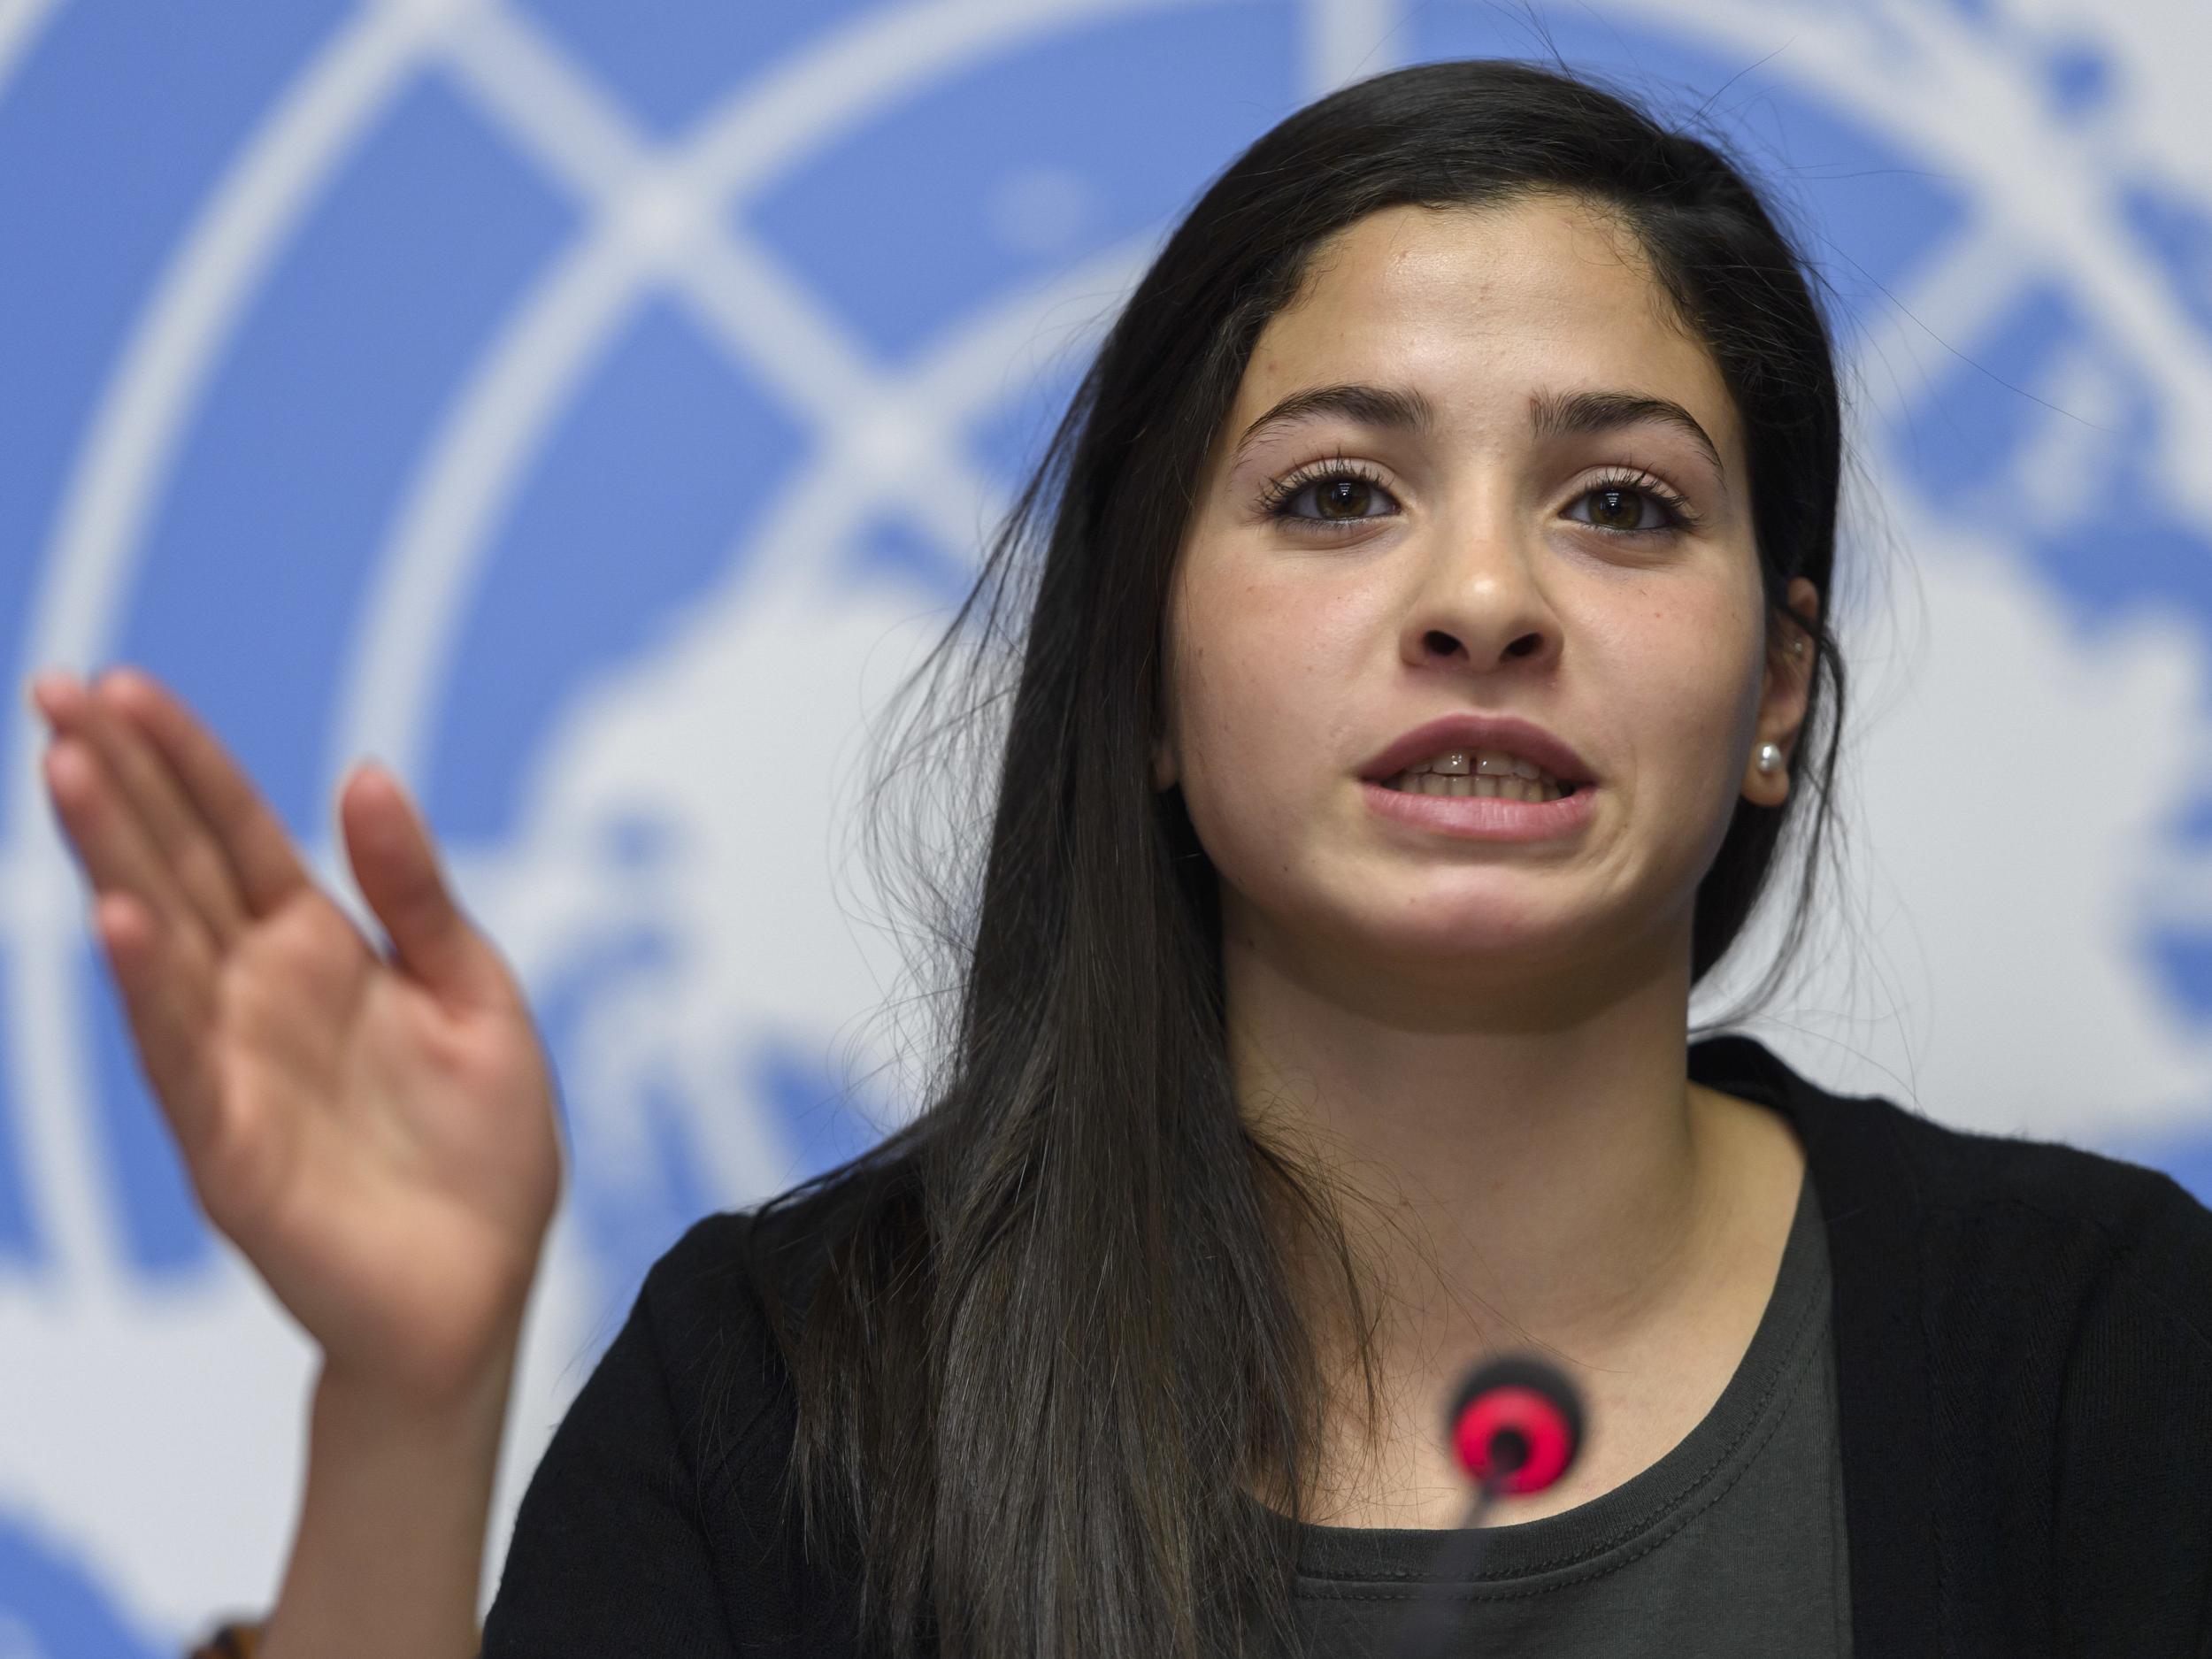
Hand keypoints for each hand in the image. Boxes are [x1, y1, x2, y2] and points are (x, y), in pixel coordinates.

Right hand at [31, 666, 561, 1407]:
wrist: (483, 1290)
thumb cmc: (482, 1148)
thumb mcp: (473, 992)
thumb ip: (415, 893)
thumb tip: (364, 773)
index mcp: (318, 950)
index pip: (233, 833)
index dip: (182, 758)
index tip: (120, 683)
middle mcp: (259, 995)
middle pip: (177, 865)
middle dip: (118, 779)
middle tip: (55, 688)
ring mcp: (233, 1067)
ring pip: (159, 943)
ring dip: (112, 857)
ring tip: (65, 768)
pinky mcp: (229, 1147)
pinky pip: (180, 1056)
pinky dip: (150, 987)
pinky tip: (119, 918)